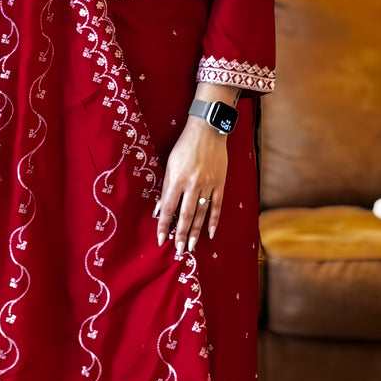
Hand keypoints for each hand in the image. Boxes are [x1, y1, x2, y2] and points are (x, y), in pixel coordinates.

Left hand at [155, 117, 227, 254]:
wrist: (207, 130)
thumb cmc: (185, 146)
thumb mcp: (170, 164)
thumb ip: (166, 188)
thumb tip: (160, 209)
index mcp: (177, 180)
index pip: (168, 209)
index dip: (164, 225)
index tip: (161, 239)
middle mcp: (193, 185)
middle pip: (185, 216)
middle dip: (181, 235)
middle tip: (179, 250)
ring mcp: (208, 185)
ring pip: (201, 214)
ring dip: (195, 232)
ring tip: (191, 246)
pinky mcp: (220, 184)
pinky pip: (217, 206)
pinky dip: (213, 220)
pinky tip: (210, 233)